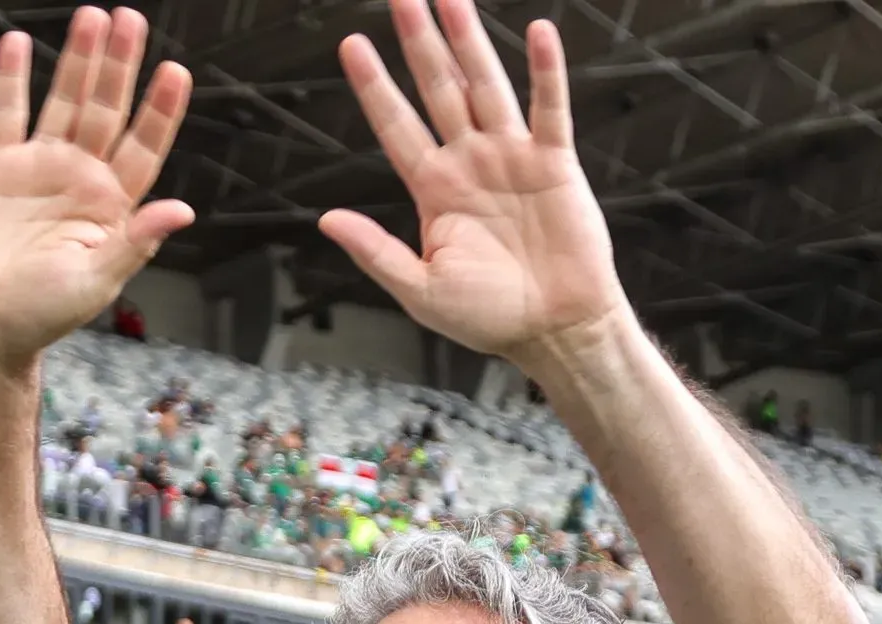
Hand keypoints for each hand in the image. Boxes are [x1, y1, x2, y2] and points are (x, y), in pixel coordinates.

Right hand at [0, 8, 192, 369]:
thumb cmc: (42, 316)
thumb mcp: (97, 281)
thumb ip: (136, 242)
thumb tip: (182, 210)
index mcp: (111, 206)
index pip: (144, 146)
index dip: (160, 110)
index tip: (176, 72)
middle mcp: (80, 179)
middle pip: (107, 110)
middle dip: (120, 66)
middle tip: (131, 20)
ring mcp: (40, 169)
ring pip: (64, 102)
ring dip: (78, 61)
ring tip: (92, 17)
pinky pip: (7, 114)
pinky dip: (11, 79)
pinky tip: (18, 43)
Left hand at [318, 0, 627, 372]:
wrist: (554, 332)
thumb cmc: (489, 318)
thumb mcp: (421, 290)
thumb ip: (376, 252)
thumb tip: (327, 219)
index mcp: (434, 189)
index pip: (396, 125)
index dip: (374, 87)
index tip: (351, 46)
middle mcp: (470, 162)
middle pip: (438, 89)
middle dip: (419, 43)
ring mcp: (512, 157)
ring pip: (486, 85)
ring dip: (470, 40)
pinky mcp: (555, 164)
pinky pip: (550, 108)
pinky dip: (547, 71)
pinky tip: (539, 32)